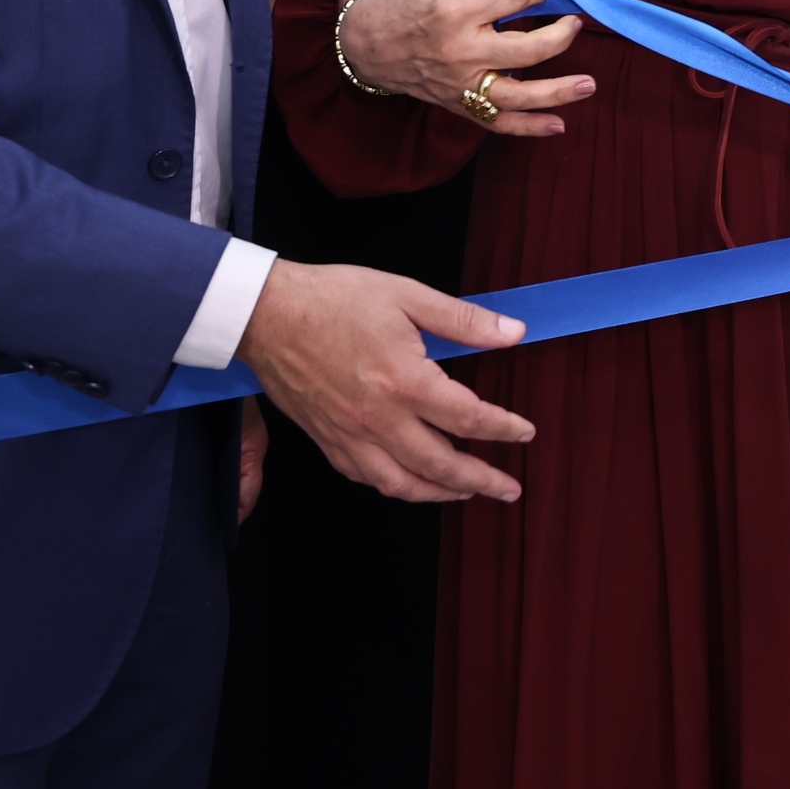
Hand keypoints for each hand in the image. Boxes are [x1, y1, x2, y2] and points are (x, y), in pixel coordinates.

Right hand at [236, 258, 536, 503]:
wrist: (265, 313)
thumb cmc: (333, 299)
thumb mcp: (407, 295)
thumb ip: (464, 320)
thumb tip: (513, 333)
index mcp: (404, 381)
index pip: (468, 419)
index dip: (503, 428)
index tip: (524, 432)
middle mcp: (378, 418)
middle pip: (440, 464)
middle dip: (482, 480)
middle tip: (509, 489)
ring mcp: (349, 434)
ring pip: (401, 483)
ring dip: (440, 493)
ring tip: (467, 492)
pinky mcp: (325, 438)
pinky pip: (365, 477)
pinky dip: (395, 486)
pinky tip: (410, 481)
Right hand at [335, 0, 592, 135]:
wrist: (366, 37)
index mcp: (455, 11)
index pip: (513, 0)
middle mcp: (460, 51)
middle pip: (524, 50)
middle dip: (559, 36)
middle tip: (574, 23)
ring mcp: (460, 83)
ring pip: (517, 95)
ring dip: (558, 92)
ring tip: (589, 84)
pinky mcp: (457, 104)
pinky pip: (496, 123)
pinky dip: (528, 128)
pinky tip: (559, 125)